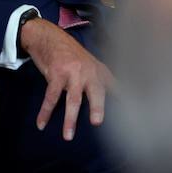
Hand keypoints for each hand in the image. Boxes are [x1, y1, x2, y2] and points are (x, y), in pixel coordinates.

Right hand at [19, 18, 114, 141]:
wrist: (48, 37)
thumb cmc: (69, 53)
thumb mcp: (88, 62)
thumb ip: (97, 78)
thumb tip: (112, 95)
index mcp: (98, 69)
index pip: (113, 85)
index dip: (122, 97)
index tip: (130, 111)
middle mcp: (88, 70)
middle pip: (96, 92)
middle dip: (98, 107)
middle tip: (97, 123)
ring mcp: (72, 72)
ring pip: (73, 99)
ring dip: (70, 119)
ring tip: (68, 136)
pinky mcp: (56, 74)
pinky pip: (51, 97)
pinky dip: (45, 112)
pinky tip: (41, 123)